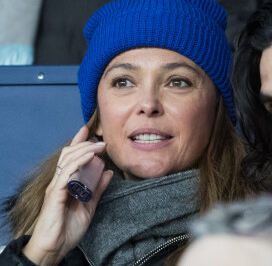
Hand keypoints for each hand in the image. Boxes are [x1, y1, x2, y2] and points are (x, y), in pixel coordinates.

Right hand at [22, 126, 112, 264]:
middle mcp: (60, 180)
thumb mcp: (89, 205)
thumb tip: (109, 173)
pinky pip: (67, 172)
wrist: (55, 248)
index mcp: (66, 182)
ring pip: (68, 159)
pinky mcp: (56, 193)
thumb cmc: (69, 227)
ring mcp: (57, 185)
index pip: (71, 156)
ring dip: (85, 149)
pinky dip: (79, 161)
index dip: (78, 142)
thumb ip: (98, 189)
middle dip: (85, 143)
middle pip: (69, 154)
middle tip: (101, 141)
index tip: (88, 130)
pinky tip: (90, 156)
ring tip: (99, 146)